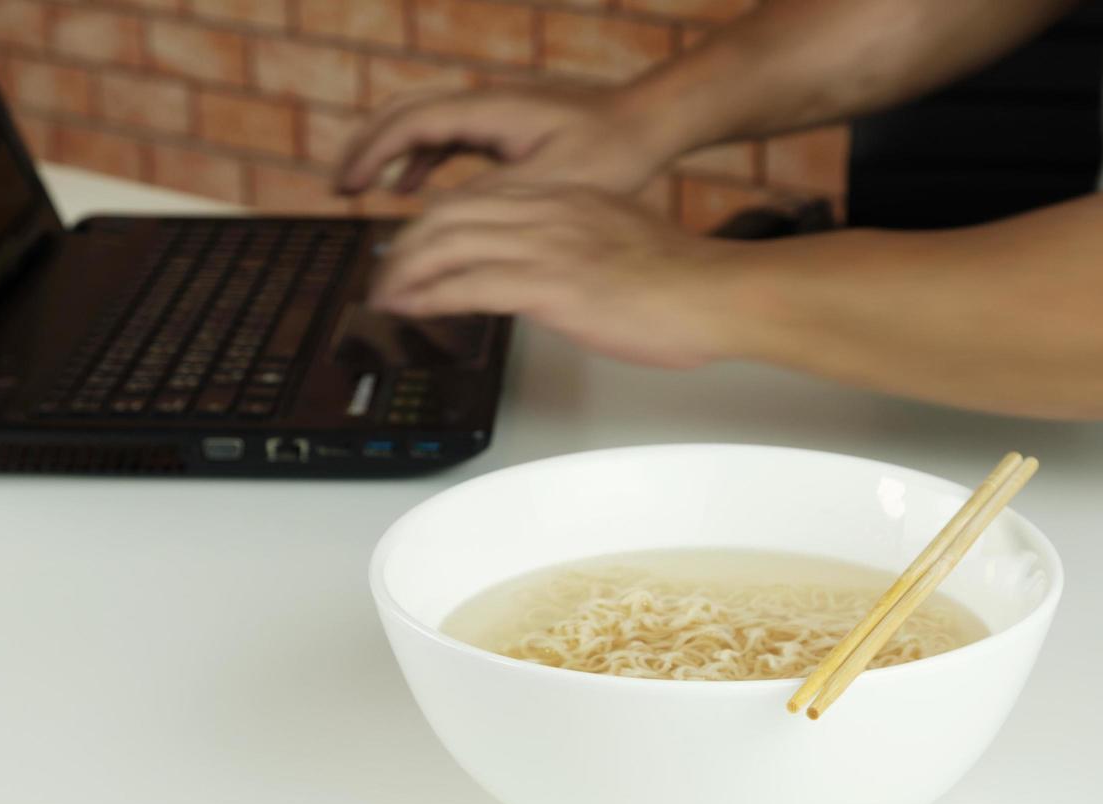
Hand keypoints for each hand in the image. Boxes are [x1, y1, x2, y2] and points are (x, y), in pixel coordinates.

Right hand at [335, 87, 675, 197]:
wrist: (651, 122)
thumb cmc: (613, 150)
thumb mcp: (549, 187)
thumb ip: (491, 200)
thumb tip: (437, 219)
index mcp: (492, 110)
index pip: (411, 124)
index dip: (372, 155)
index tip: (347, 186)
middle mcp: (486, 102)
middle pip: (404, 113)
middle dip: (365, 148)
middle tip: (338, 186)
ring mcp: (494, 111)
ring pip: (423, 123)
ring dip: (389, 154)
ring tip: (362, 190)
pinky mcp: (506, 125)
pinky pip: (447, 136)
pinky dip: (421, 160)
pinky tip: (413, 191)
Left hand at [369, 185, 755, 368]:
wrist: (717, 294)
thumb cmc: (682, 281)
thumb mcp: (618, 244)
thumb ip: (577, 248)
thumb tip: (551, 273)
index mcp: (566, 197)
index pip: (478, 198)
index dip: (433, 222)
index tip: (414, 247)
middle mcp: (550, 210)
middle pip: (450, 214)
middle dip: (405, 246)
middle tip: (384, 275)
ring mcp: (548, 245)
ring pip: (449, 244)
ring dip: (405, 272)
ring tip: (385, 296)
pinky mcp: (550, 285)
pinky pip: (470, 285)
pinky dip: (430, 296)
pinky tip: (411, 307)